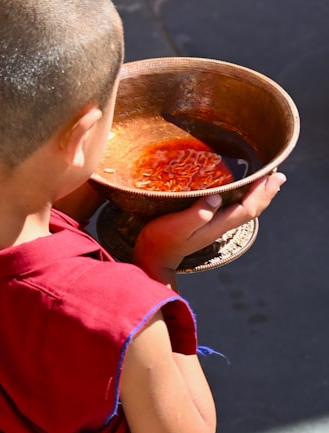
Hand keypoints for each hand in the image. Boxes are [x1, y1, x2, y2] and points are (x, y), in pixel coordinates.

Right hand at [133, 171, 285, 286]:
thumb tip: (216, 198)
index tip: (272, 176)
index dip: (261, 193)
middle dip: (266, 193)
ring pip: (244, 208)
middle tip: (279, 175)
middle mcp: (220, 224)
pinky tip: (240, 190)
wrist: (154, 257)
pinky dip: (243, 197)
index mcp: (217, 224)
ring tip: (267, 180)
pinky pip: (233, 208)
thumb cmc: (162, 240)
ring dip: (258, 194)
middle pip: (251, 209)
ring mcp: (214, 225)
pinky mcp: (206, 222)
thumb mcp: (177, 226)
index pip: (248, 208)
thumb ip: (197, 214)